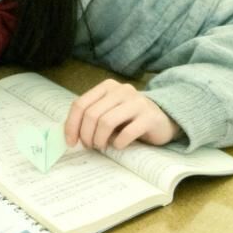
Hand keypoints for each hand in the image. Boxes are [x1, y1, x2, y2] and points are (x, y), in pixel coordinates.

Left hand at [64, 79, 181, 150]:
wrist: (163, 120)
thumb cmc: (129, 119)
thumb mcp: (109, 112)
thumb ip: (91, 116)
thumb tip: (70, 135)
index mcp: (107, 87)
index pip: (80, 104)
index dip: (71, 125)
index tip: (71, 142)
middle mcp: (121, 90)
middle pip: (91, 114)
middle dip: (86, 135)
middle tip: (89, 146)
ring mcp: (137, 102)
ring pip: (106, 122)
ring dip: (99, 140)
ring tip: (102, 146)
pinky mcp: (150, 117)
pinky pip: (126, 133)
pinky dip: (118, 143)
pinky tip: (119, 146)